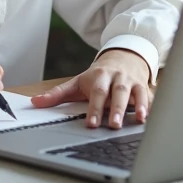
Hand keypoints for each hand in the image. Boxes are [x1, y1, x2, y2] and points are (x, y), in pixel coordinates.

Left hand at [30, 49, 151, 128]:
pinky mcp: (142, 86)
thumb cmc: (97, 75)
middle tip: (113, 125)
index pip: (96, 92)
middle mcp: (114, 77)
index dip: (94, 108)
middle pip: (115, 92)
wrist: (123, 57)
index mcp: (97, 77)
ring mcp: (129, 81)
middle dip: (114, 108)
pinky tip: (147, 117)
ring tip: (136, 120)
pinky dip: (147, 105)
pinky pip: (146, 95)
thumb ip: (57, 94)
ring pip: (132, 92)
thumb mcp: (77, 82)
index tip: (91, 124)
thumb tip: (34, 102)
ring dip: (134, 106)